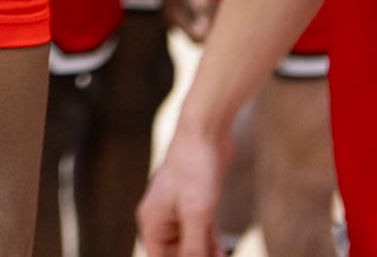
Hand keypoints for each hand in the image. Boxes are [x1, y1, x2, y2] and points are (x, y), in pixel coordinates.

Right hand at [137, 124, 229, 256]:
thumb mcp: (196, 213)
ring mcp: (179, 211)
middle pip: (175, 253)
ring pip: (191, 245)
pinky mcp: (196, 204)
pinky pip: (202, 233)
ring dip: (206, 255)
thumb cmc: (194, 168)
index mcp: (152, 221)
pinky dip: (212, 245)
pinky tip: (225, 253)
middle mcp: (162, 218)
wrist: (204, 132)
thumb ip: (194, 247)